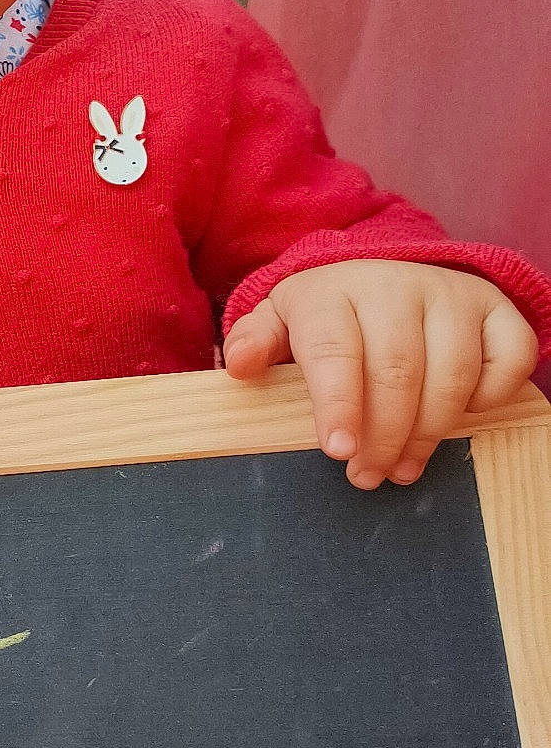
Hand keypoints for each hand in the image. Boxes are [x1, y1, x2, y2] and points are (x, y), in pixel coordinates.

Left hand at [224, 259, 537, 488]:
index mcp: (334, 290)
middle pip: (397, 372)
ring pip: (453, 374)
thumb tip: (239, 366)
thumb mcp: (281, 321)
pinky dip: (489, 397)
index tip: (338, 451)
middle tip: (368, 475)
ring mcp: (451, 294)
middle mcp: (396, 285)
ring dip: (430, 433)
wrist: (383, 272)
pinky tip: (457, 418)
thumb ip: (255, 342)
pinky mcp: (496, 307)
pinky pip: (508, 359)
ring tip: (403, 467)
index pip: (336, 350)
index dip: (338, 404)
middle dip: (383, 436)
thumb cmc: (328, 315)